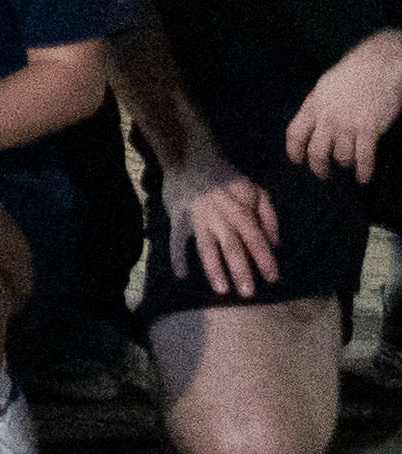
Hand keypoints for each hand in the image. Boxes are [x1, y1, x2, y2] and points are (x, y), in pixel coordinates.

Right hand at [162, 143, 282, 300]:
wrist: (191, 160)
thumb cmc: (227, 179)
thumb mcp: (255, 190)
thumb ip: (268, 216)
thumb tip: (275, 243)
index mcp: (239, 209)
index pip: (255, 237)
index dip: (264, 258)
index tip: (272, 278)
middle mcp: (219, 217)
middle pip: (232, 246)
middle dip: (240, 270)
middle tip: (248, 293)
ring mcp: (197, 220)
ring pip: (207, 247)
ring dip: (214, 269)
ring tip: (221, 290)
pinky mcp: (179, 220)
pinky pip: (178, 240)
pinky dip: (177, 257)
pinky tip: (182, 275)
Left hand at [286, 34, 401, 180]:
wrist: (380, 64)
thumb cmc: (353, 73)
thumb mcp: (325, 87)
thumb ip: (318, 106)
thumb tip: (313, 124)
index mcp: (313, 105)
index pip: (295, 134)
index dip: (294, 151)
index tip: (298, 161)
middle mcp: (328, 117)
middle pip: (316, 152)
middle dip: (319, 167)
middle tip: (323, 174)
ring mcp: (348, 124)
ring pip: (341, 157)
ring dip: (345, 164)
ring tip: (348, 165)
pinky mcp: (370, 129)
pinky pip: (364, 158)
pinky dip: (364, 171)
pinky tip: (363, 178)